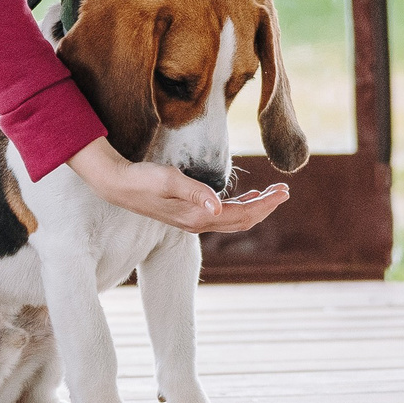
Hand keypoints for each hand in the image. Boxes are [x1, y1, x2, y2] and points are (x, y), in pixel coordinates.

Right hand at [69, 139, 288, 233]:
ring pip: (234, 219)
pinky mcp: (188, 214)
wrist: (118, 186)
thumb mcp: (169, 180)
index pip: (242, 214)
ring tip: (273, 193)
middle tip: (285, 191)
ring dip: (255, 207)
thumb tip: (220, 206)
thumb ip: (195, 192)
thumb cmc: (142, 179)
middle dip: (266, 207)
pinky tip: (247, 197)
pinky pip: (223, 215)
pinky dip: (240, 206)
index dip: (266, 204)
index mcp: (198, 217)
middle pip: (243, 220)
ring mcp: (194, 221)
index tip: (284, 191)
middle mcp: (199, 223)